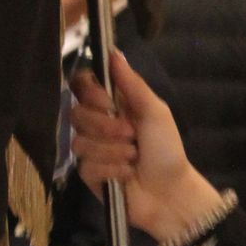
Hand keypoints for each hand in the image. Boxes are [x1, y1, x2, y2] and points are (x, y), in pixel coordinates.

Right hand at [71, 49, 219, 243]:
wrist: (170, 192)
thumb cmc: (166, 149)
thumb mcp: (155, 112)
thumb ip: (132, 84)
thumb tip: (113, 52)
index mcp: (112, 105)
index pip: (81, 86)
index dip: (89, 92)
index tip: (108, 101)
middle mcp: (97, 124)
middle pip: (75, 113)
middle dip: (105, 126)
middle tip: (131, 134)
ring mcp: (91, 150)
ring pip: (79, 142)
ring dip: (112, 150)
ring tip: (134, 157)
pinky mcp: (88, 175)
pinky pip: (86, 166)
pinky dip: (111, 169)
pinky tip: (127, 174)